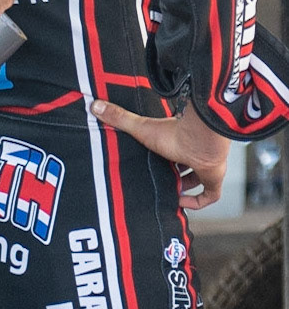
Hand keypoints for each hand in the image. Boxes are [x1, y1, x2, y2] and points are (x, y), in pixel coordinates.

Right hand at [91, 99, 229, 209]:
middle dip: (173, 174)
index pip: (171, 148)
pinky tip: (182, 204)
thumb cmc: (174, 133)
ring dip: (185, 187)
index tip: (152, 165)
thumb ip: (120, 118)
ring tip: (169, 193)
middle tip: (159, 182)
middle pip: (184, 165)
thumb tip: (95, 105)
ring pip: (198, 179)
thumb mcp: (141, 128)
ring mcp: (206, 166)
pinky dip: (197, 202)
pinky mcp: (213, 179)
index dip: (163, 157)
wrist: (201, 139)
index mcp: (179, 139)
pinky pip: (210, 196)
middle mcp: (194, 152)